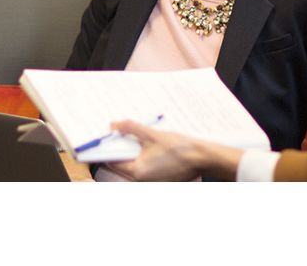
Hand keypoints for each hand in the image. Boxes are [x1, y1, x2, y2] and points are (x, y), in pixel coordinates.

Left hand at [103, 120, 240, 180]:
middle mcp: (142, 180)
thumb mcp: (152, 134)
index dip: (107, 149)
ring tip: (135, 137)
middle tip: (118, 134)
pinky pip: (146, 168)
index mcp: (137, 172)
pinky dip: (144, 157)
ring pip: (134, 166)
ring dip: (132, 152)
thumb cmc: (179, 148)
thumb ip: (130, 128)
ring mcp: (152, 181)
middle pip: (122, 164)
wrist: (203, 157)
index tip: (104, 139)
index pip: (112, 162)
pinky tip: (149, 145)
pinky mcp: (161, 179)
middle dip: (120, 149)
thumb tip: (115, 125)